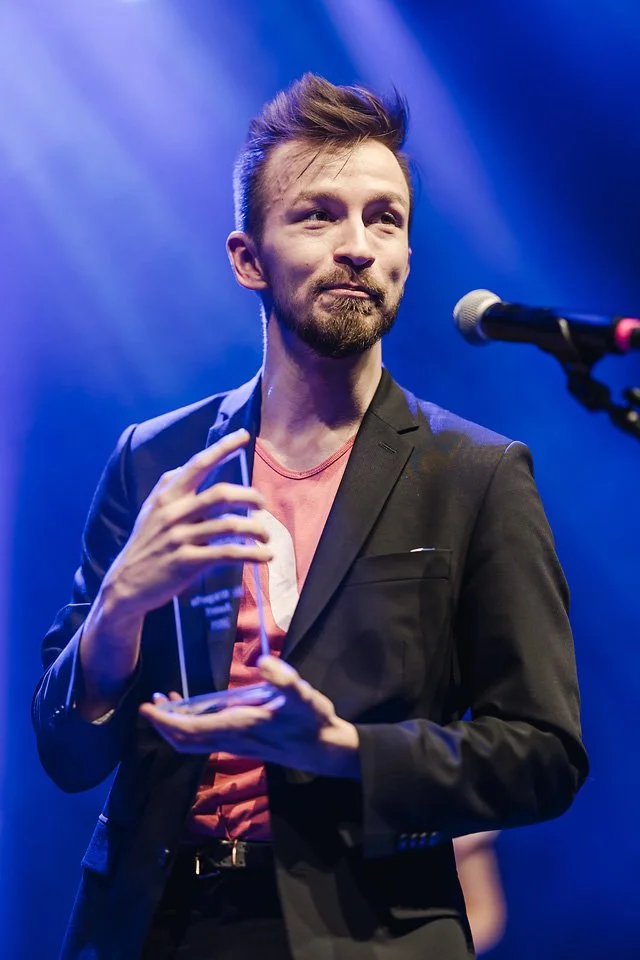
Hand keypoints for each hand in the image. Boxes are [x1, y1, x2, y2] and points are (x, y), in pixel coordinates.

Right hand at [100, 428, 271, 621]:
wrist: (125, 585)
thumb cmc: (145, 545)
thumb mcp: (151, 511)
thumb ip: (170, 489)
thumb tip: (187, 466)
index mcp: (167, 496)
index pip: (198, 464)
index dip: (222, 448)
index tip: (244, 436)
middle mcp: (173, 513)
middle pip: (220, 494)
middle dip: (249, 496)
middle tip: (263, 504)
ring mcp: (180, 538)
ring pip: (228, 525)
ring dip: (255, 529)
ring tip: (266, 536)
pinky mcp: (187, 562)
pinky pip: (227, 554)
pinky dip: (251, 554)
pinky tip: (264, 556)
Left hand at [139, 656, 360, 779]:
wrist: (326, 750)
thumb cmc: (313, 721)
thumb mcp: (304, 696)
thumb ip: (285, 680)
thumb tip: (264, 662)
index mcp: (240, 727)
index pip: (191, 729)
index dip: (166, 720)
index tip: (147, 707)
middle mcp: (232, 739)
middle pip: (186, 740)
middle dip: (163, 724)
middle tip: (149, 704)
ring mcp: (236, 744)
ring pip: (195, 742)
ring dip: (176, 726)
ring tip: (167, 702)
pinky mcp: (243, 743)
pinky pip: (206, 739)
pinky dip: (192, 726)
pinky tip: (198, 709)